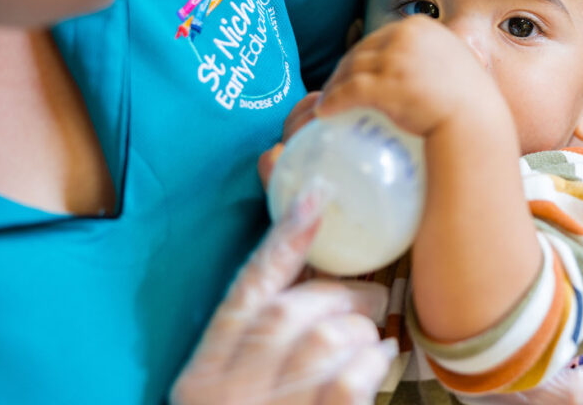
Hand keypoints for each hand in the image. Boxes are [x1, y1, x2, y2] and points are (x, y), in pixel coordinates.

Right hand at [170, 197, 397, 404]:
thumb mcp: (233, 393)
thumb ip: (260, 342)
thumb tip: (313, 282)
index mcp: (203, 374)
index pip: (242, 294)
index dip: (281, 242)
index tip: (315, 198)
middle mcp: (227, 391)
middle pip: (288, 311)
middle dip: (337, 295)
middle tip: (367, 302)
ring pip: (323, 340)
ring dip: (360, 331)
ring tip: (372, 340)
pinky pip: (348, 381)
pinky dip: (372, 364)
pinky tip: (378, 365)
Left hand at [315, 15, 506, 136]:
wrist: (475, 125)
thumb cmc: (471, 104)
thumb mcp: (454, 64)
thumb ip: (433, 57)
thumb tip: (415, 67)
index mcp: (421, 27)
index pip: (380, 38)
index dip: (362, 57)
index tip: (353, 73)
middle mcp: (405, 37)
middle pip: (361, 51)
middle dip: (343, 72)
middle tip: (333, 91)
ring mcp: (395, 60)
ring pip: (351, 70)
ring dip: (333, 88)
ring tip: (325, 104)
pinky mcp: (386, 85)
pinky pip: (349, 91)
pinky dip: (332, 101)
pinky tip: (324, 113)